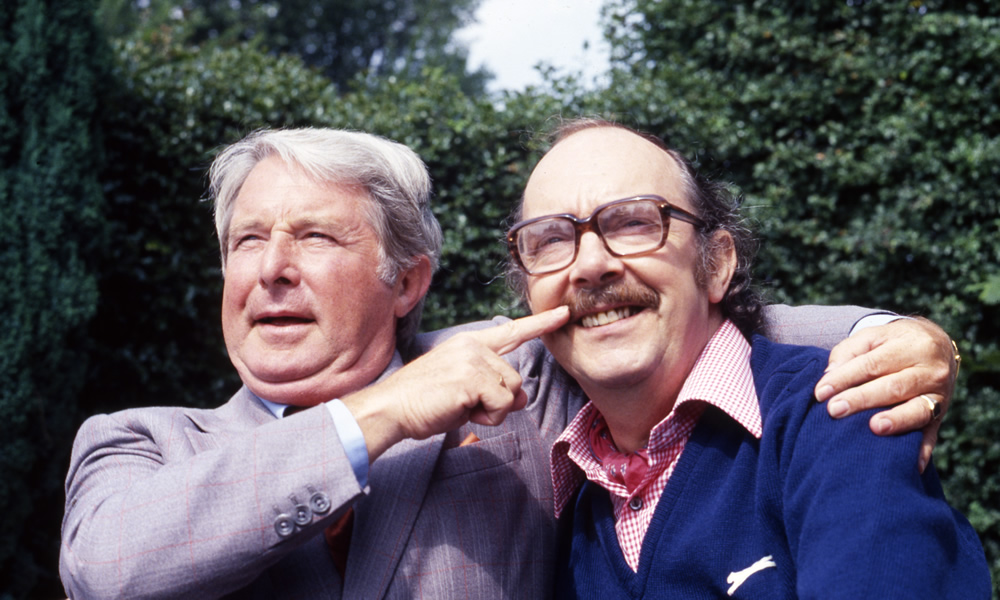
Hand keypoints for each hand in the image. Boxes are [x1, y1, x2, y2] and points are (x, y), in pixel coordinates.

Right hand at [342, 306, 570, 460]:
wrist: (391, 408)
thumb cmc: (424, 402)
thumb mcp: (466, 392)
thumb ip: (495, 389)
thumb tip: (523, 397)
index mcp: (470, 343)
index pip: (512, 331)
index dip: (541, 324)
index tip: (564, 313)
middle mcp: (474, 346)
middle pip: (515, 379)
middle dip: (498, 402)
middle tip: (466, 406)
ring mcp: (472, 360)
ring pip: (511, 393)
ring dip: (492, 411)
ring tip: (461, 407)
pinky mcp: (471, 378)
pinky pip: (501, 405)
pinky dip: (487, 418)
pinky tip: (461, 411)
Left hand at [813, 317, 957, 471]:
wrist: (937, 347)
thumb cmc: (894, 343)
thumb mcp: (874, 336)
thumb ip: (849, 352)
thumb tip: (830, 375)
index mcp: (911, 345)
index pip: (872, 364)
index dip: (845, 378)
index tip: (821, 392)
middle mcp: (931, 370)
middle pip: (894, 386)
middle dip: (862, 399)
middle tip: (834, 410)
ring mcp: (940, 395)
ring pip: (918, 409)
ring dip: (896, 421)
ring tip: (874, 428)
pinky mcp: (942, 415)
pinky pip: (933, 434)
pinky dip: (923, 449)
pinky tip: (912, 465)